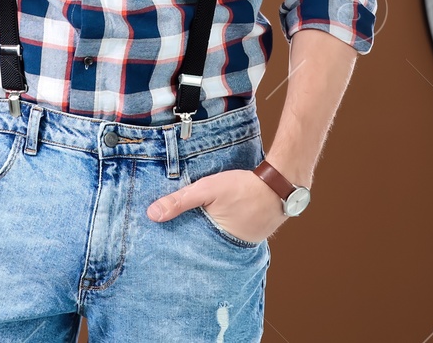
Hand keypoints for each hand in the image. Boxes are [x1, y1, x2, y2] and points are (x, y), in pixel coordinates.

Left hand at [146, 168, 285, 244]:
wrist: (280, 183)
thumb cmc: (243, 187)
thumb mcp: (206, 189)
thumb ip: (180, 201)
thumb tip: (152, 214)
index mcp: (217, 242)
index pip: (192, 250)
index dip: (179, 245)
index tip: (164, 243)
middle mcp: (232, 249)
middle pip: (207, 247)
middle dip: (194, 241)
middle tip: (178, 236)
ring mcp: (246, 244)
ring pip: (221, 241)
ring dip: (212, 234)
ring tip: (198, 227)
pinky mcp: (255, 235)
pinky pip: (235, 235)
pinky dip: (227, 228)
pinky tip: (222, 220)